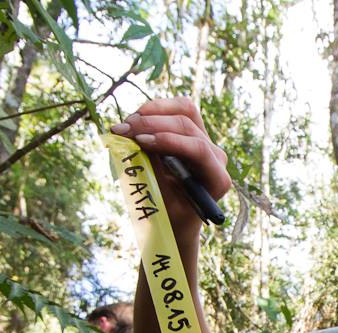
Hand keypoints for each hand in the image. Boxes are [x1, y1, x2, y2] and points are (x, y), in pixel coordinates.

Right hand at [110, 97, 231, 241]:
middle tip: (121, 130)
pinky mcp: (194, 131)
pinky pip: (177, 109)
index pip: (199, 149)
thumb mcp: (162, 203)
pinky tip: (135, 120)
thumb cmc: (172, 217)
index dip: (168, 140)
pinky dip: (154, 111)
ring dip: (152, 112)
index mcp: (217, 179)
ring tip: (126, 124)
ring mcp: (206, 141)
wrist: (179, 218)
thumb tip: (133, 143)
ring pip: (184, 110)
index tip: (139, 141)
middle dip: (152, 124)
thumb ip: (153, 173)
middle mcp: (216, 156)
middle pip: (188, 125)